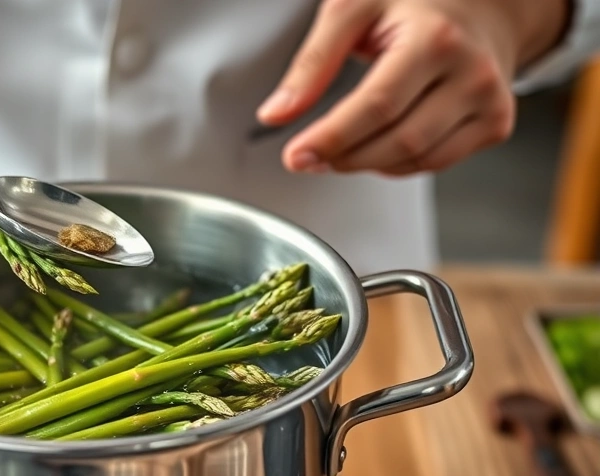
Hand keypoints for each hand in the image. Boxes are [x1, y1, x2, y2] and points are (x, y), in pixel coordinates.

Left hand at [257, 0, 569, 175]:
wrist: (482, 4)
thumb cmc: (413, 2)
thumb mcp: (352, 10)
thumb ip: (312, 62)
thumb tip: (276, 113)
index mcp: (435, 38)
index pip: (376, 105)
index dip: (332, 138)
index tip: (296, 156)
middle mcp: (472, 71)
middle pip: (398, 140)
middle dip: (344, 156)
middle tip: (309, 155)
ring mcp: (490, 101)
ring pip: (417, 160)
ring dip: (368, 163)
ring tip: (339, 147)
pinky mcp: (495, 124)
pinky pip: (435, 163)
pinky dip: (397, 164)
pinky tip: (378, 144)